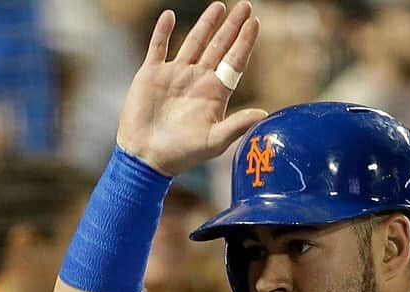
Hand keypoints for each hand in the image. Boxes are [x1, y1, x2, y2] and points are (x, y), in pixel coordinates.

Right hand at [117, 1, 266, 175]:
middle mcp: (196, 81)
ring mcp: (174, 76)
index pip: (234, 62)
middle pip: (219, 47)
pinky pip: (158, 47)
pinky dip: (163, 32)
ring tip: (219, 7)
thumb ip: (237, 125)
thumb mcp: (213, 142)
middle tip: (246, 6)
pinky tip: (169, 15)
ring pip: (194, 42)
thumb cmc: (181, 154)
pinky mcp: (151, 75)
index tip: (255, 23)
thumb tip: (264, 114)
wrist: (145, 158)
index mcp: (213, 94)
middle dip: (232, 27)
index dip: (245, 43)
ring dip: (206, 24)